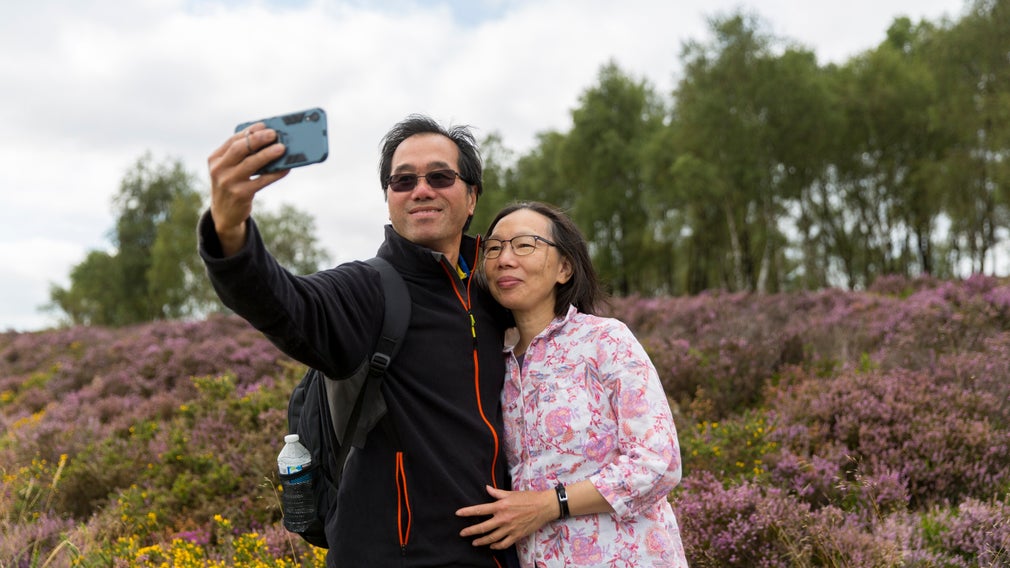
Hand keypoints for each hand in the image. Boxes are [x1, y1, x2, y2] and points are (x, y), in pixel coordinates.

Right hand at [207, 122, 288, 254]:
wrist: (224, 214)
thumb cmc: (231, 185)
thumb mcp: (228, 169)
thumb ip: (241, 156)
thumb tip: (267, 141)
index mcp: (215, 159)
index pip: (233, 140)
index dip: (249, 131)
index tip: (264, 125)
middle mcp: (219, 170)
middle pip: (240, 149)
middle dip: (258, 139)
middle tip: (274, 134)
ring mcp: (229, 182)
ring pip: (251, 164)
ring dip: (268, 154)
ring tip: (282, 148)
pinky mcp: (241, 194)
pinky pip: (261, 181)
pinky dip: (275, 173)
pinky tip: (285, 168)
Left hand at [456, 485, 555, 549]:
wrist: (544, 507)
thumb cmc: (528, 498)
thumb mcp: (511, 493)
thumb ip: (497, 493)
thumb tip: (486, 488)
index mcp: (501, 506)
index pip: (480, 510)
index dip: (467, 512)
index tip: (458, 514)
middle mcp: (503, 518)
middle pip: (483, 527)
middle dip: (470, 531)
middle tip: (462, 533)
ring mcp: (510, 529)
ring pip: (491, 538)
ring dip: (481, 541)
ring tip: (474, 542)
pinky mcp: (517, 536)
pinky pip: (503, 544)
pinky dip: (496, 546)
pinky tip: (491, 545)